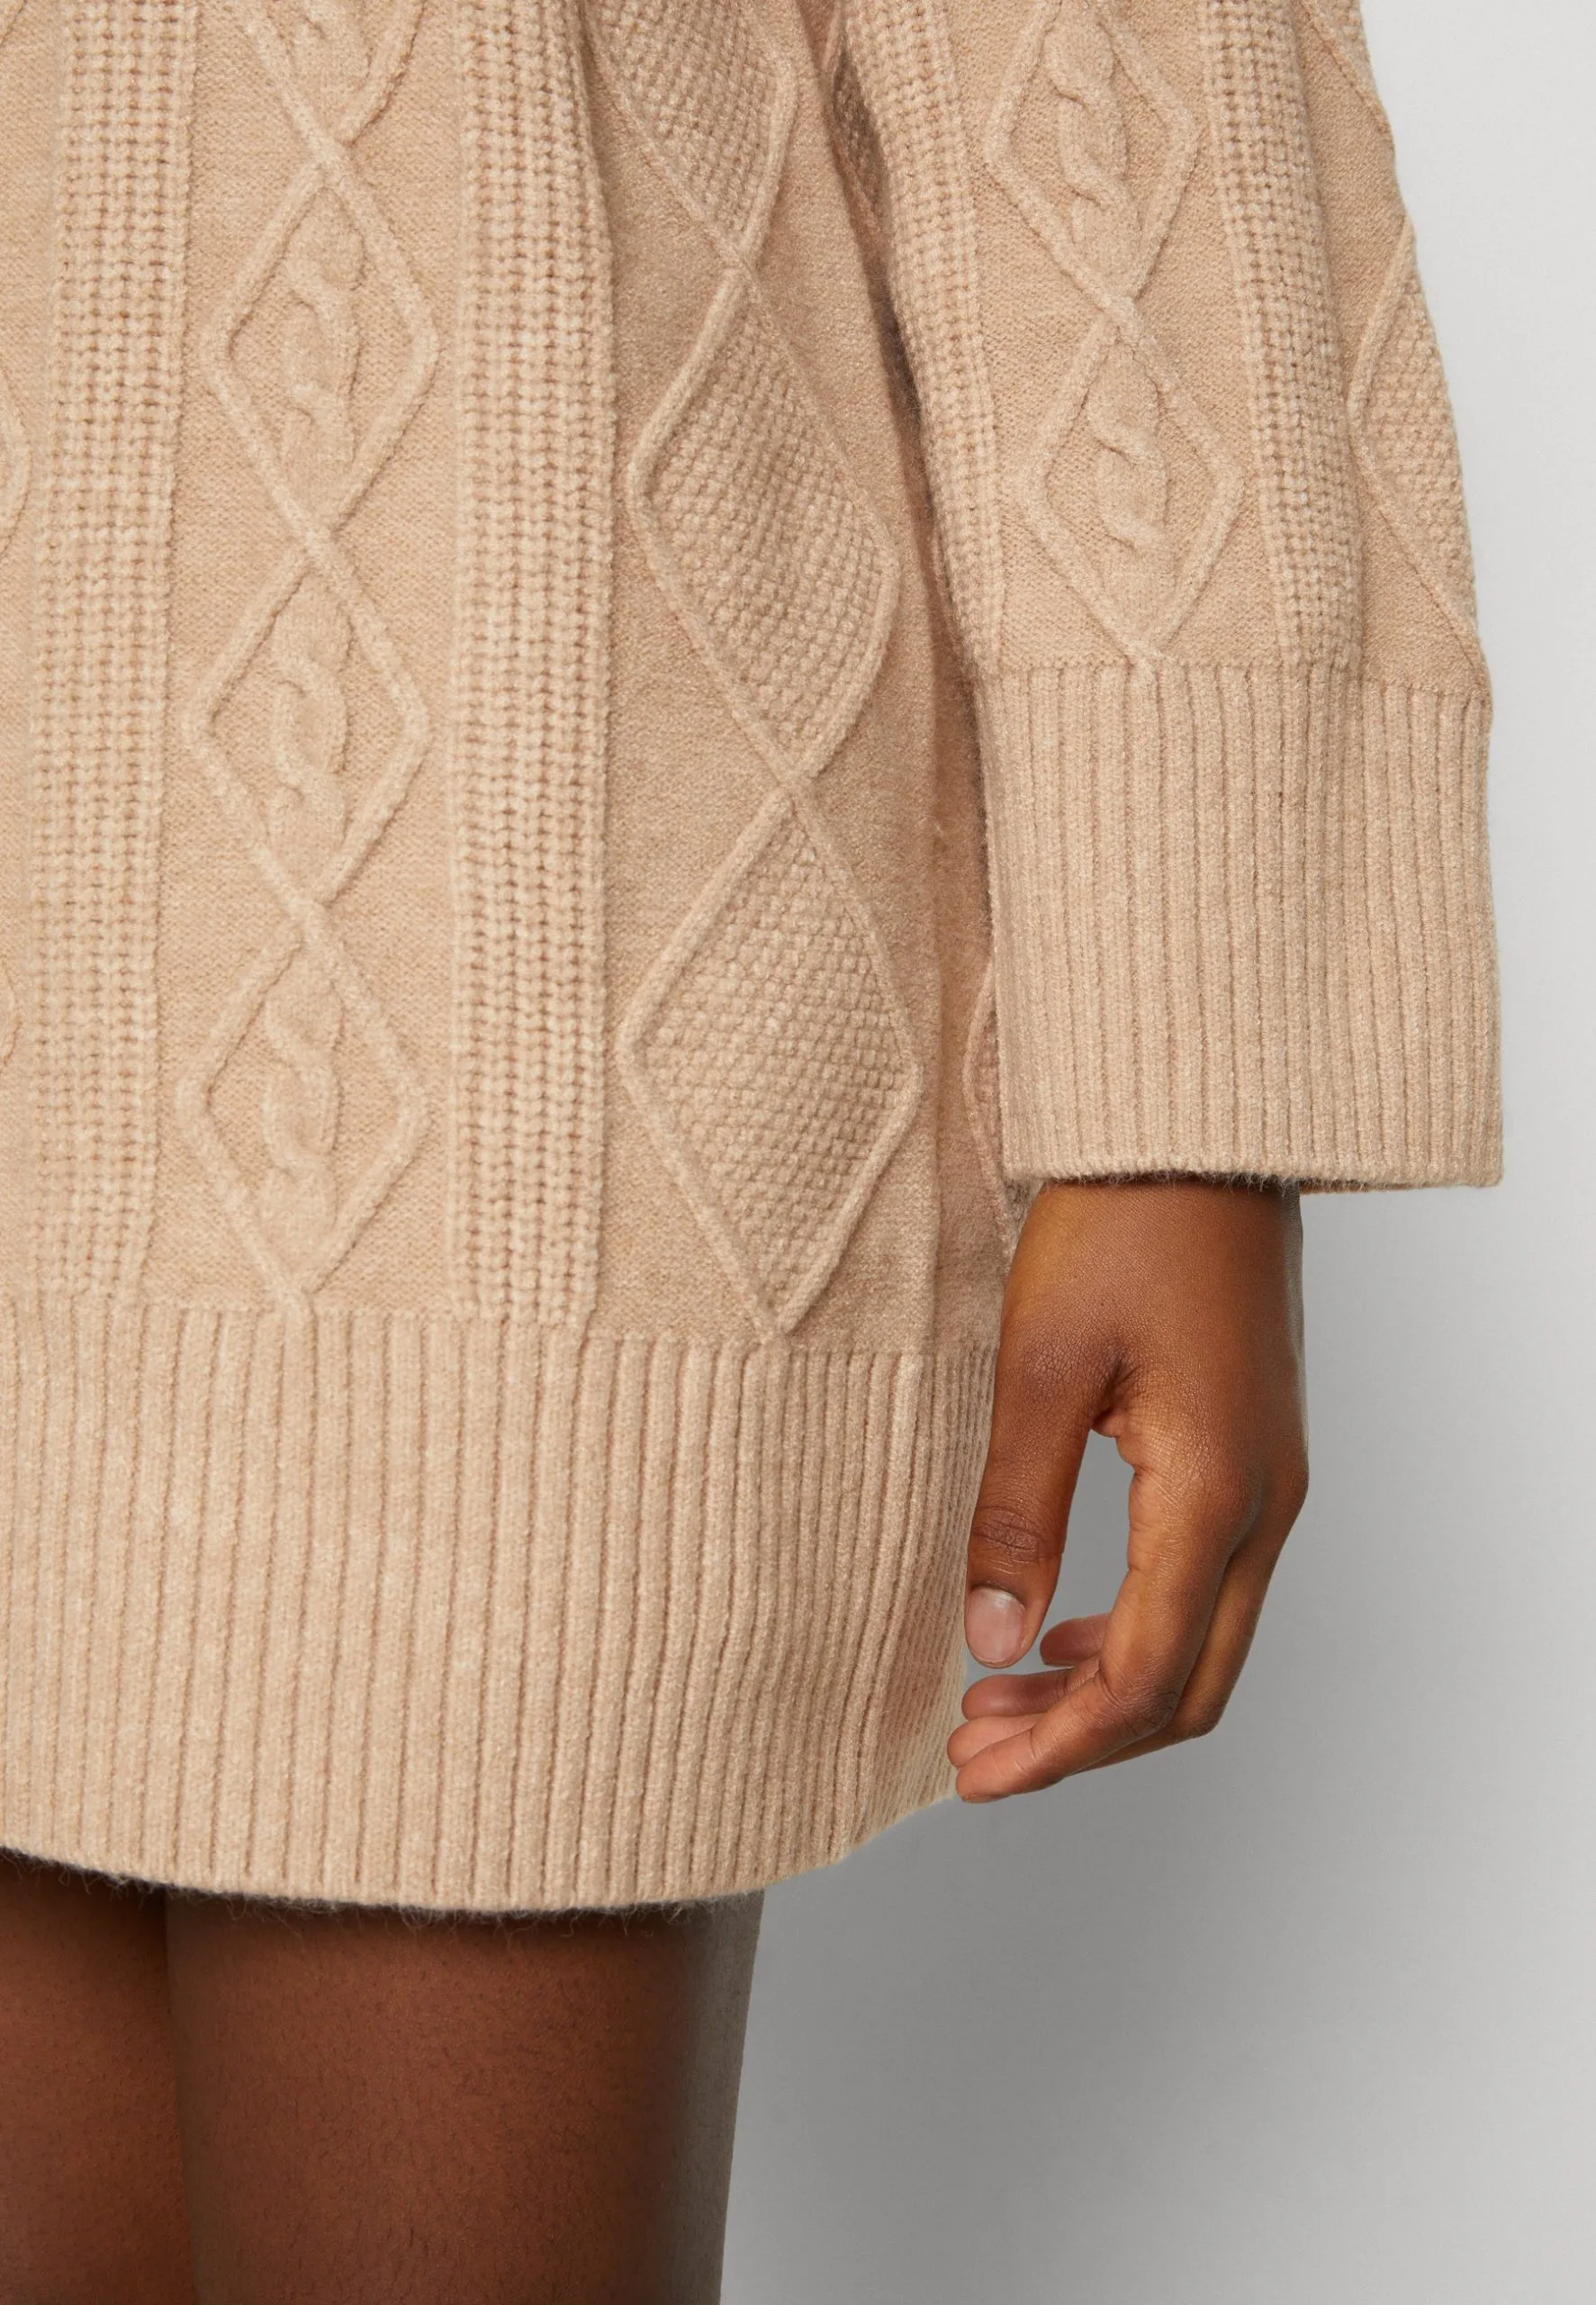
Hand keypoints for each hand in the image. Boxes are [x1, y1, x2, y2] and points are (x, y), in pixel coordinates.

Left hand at [949, 1176, 1307, 1800]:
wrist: (1198, 1136)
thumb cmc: (1121, 1225)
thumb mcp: (1040, 1366)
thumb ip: (1016, 1512)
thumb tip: (991, 1642)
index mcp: (1213, 1491)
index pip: (1146, 1678)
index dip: (1061, 1748)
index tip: (975, 1775)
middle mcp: (1264, 1505)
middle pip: (1189, 1688)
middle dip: (1083, 1743)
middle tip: (974, 1758)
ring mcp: (1271, 1483)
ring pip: (1203, 1645)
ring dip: (1106, 1694)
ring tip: (999, 1705)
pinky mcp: (1254, 1458)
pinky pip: (1207, 1589)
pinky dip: (1134, 1635)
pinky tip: (1062, 1631)